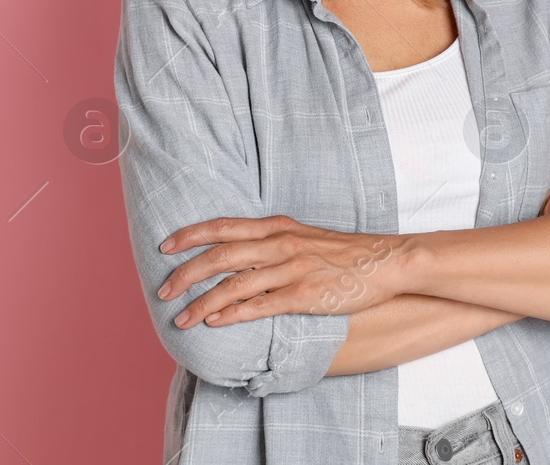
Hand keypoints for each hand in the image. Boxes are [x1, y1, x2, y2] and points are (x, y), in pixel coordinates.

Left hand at [155, 215, 407, 327]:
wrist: (386, 262)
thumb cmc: (345, 253)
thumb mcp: (306, 237)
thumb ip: (274, 242)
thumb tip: (240, 255)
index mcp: (279, 228)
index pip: (225, 227)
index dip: (192, 235)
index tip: (166, 246)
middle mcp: (282, 244)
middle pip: (222, 255)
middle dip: (187, 273)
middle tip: (163, 290)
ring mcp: (293, 269)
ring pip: (235, 285)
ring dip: (203, 303)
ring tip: (181, 319)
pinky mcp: (305, 294)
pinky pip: (260, 306)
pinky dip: (233, 315)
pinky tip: (215, 323)